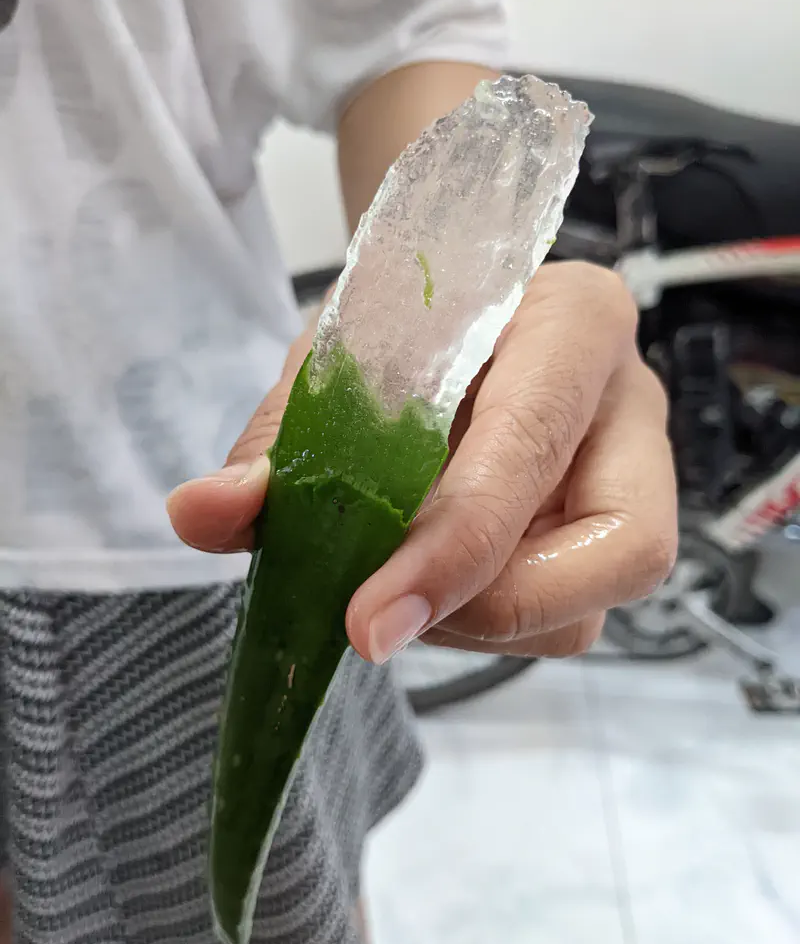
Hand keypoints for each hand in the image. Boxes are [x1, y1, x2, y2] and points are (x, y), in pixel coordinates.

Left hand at [168, 262, 677, 664]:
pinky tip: (422, 578)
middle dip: (486, 605)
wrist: (452, 321)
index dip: (458, 539)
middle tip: (377, 617)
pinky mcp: (609, 542)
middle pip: (623, 550)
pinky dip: (473, 620)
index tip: (368, 618)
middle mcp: (630, 407)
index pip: (536, 438)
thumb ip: (280, 438)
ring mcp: (636, 483)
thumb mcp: (339, 359)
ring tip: (387, 577)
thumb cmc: (408, 326)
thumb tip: (202, 514)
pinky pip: (559, 622)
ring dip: (467, 620)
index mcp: (577, 322)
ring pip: (585, 608)